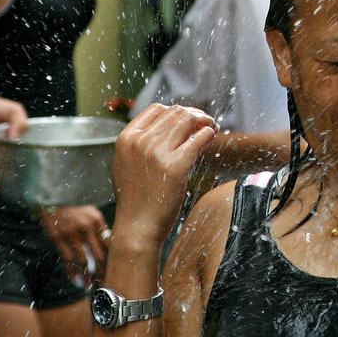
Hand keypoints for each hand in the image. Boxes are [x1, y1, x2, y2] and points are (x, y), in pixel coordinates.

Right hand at [38, 205, 110, 280]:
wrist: (52, 194)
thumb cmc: (74, 203)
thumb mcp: (91, 211)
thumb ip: (100, 227)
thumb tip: (109, 244)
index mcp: (97, 220)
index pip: (108, 245)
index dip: (112, 260)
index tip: (116, 270)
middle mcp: (86, 228)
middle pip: (98, 255)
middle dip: (103, 272)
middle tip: (106, 284)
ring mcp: (71, 234)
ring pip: (83, 261)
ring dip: (87, 276)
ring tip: (90, 286)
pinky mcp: (58, 238)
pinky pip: (67, 258)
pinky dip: (71, 271)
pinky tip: (75, 279)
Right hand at [112, 104, 217, 246]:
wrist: (137, 227)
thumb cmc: (135, 199)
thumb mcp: (126, 165)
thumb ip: (139, 145)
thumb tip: (164, 128)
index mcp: (127, 138)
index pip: (157, 109)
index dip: (176, 111)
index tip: (188, 119)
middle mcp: (140, 141)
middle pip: (175, 113)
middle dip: (194, 114)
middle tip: (206, 122)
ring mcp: (157, 153)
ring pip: (188, 120)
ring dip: (204, 120)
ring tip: (212, 128)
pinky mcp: (176, 167)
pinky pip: (198, 139)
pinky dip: (208, 133)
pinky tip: (211, 136)